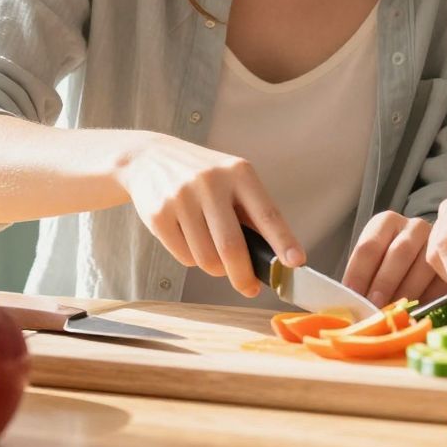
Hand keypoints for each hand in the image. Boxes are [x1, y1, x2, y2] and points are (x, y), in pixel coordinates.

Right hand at [114, 134, 305, 298]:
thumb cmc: (203, 176)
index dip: (283, 241)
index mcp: (239, 173)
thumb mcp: (232, 180)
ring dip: (215, 268)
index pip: (267, 214)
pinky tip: (190, 240)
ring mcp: (182, 197)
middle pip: (232, 247)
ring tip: (214, 255)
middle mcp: (211, 182)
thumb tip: (276, 258)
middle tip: (249, 288)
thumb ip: (252, 214)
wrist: (150, 157)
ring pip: (206, 259)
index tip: (296, 263)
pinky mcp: (158, 214)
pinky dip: (192, 260)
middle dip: (243, 276)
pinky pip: (183, 257)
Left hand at [344, 211, 446, 307]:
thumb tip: (353, 303)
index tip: (353, 295)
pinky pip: (441, 280)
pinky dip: (428, 299)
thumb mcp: (371, 263)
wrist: (419, 260)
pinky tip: (416, 312)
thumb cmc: (387, 264)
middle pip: (399, 253)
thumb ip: (361, 278)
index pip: (369, 246)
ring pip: (423, 266)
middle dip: (385, 283)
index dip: (359, 273)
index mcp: (386, 222)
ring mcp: (437, 243)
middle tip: (375, 306)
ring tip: (394, 313)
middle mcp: (414, 227)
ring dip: (407, 293)